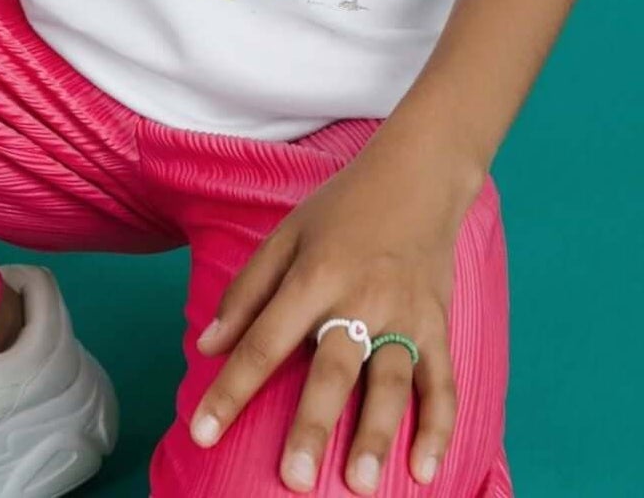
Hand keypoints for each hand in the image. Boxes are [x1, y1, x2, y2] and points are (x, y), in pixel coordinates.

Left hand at [188, 131, 479, 492]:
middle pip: (333, 369)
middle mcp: (361, 298)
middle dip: (312, 425)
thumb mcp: (286, 234)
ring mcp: (405, 314)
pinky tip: (424, 468)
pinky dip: (437, 426)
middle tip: (295, 479)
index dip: (231, 389)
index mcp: (314, 275)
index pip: (265, 340)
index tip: (202, 434)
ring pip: (391, 382)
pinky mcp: (437, 324)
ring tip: (360, 484)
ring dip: (376, 434)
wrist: (418, 177)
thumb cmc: (343, 209)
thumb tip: (207, 346)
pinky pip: (442, 382)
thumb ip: (247, 291)